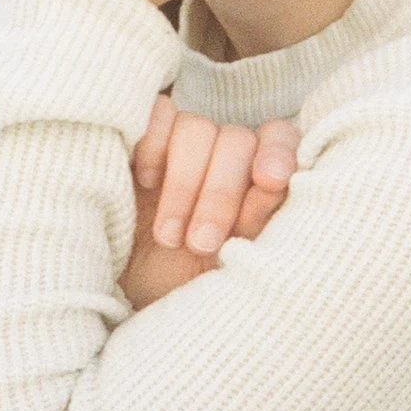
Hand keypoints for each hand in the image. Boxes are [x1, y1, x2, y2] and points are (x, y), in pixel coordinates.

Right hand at [118, 95, 299, 310]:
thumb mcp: (229, 264)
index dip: (277, 152)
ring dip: (183, 185)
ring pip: (195, 129)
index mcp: (257, 174)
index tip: (271, 180)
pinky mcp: (140, 141)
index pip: (278, 138)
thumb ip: (256, 221)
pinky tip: (146, 183)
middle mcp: (223, 152)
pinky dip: (153, 146)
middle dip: (220, 194)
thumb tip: (274, 182)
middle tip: (201, 244)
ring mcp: (180, 144)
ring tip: (169, 237)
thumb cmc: (191, 282)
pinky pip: (156, 116)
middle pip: (236, 139)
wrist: (132, 294)